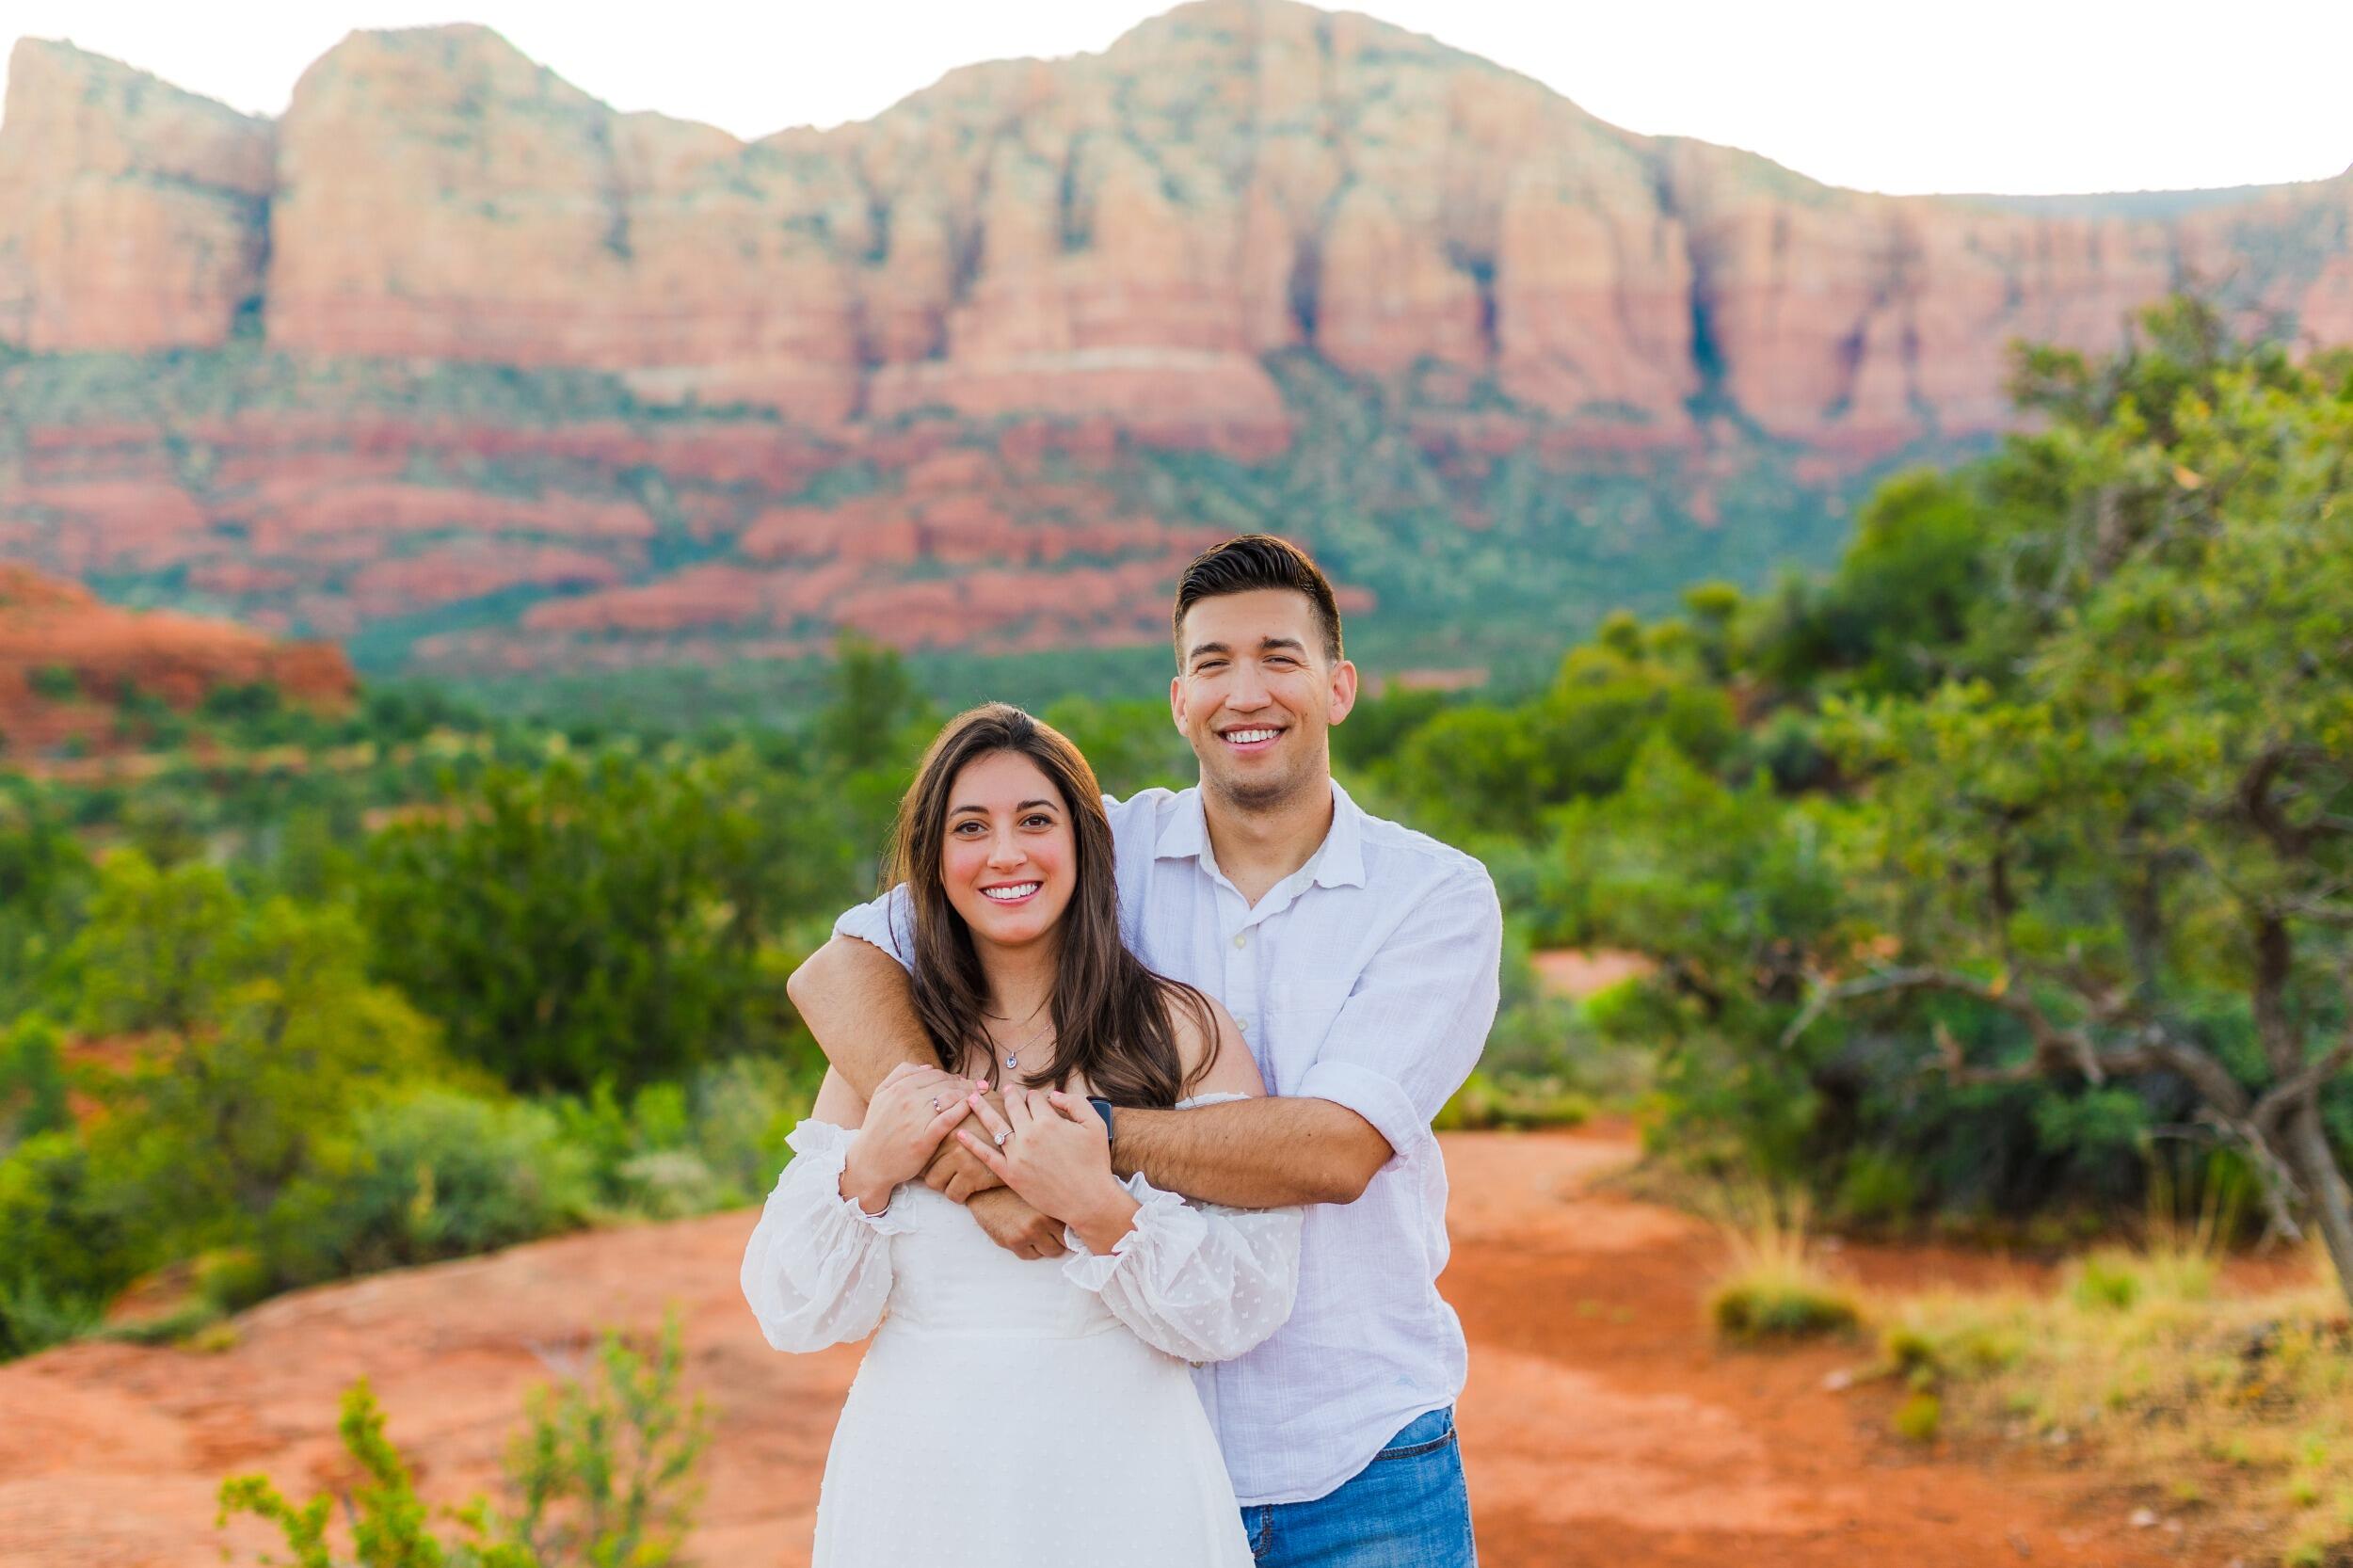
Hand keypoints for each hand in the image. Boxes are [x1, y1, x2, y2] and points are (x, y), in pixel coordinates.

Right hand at [839, 1064, 976, 1212]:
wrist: (870, 1163)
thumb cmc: (877, 1130)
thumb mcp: (880, 1096)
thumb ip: (900, 1075)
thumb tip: (927, 1067)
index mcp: (899, 1088)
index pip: (934, 1074)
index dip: (952, 1076)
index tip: (964, 1081)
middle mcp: (908, 1100)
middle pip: (945, 1084)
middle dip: (965, 1083)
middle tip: (979, 1087)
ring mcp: (916, 1118)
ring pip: (950, 1097)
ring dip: (968, 1093)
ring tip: (981, 1096)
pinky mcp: (925, 1138)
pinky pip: (949, 1118)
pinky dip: (963, 1109)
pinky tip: (972, 1107)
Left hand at [922, 1090, 1009, 1202]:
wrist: (1032, 1140)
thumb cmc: (1010, 1117)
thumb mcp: (991, 1102)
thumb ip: (975, 1097)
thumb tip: (969, 1088)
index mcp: (951, 1122)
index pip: (925, 1140)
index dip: (925, 1148)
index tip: (929, 1154)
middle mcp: (952, 1140)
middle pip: (926, 1163)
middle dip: (931, 1169)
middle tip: (939, 1170)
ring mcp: (962, 1160)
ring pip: (936, 1182)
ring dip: (943, 1183)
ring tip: (952, 1180)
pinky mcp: (974, 1178)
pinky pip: (954, 1193)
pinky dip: (957, 1194)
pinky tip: (964, 1190)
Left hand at [957, 1087, 1137, 1250]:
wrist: (1089, 1200)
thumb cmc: (1094, 1163)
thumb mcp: (1094, 1125)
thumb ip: (1075, 1103)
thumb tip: (1052, 1095)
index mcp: (1049, 1121)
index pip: (1035, 1099)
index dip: (1034, 1096)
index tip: (1033, 1098)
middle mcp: (1029, 1135)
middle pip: (1013, 1107)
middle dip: (1009, 1096)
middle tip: (1004, 1090)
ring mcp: (1017, 1155)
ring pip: (995, 1126)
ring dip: (981, 1109)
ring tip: (971, 1099)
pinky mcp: (1010, 1174)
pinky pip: (986, 1156)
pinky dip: (972, 1145)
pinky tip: (961, 1135)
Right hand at [967, 1186, 1066, 1259]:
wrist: (985, 1187)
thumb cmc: (1013, 1186)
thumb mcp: (1039, 1190)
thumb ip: (1055, 1204)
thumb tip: (1074, 1218)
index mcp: (1050, 1207)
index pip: (1073, 1229)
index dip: (1071, 1230)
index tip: (1071, 1230)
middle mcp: (1040, 1222)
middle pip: (1062, 1244)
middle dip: (1059, 1239)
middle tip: (1054, 1232)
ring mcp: (1026, 1234)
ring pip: (1048, 1252)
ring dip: (1045, 1245)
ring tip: (1039, 1233)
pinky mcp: (1012, 1242)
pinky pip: (1029, 1255)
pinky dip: (1030, 1249)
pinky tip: (1025, 1236)